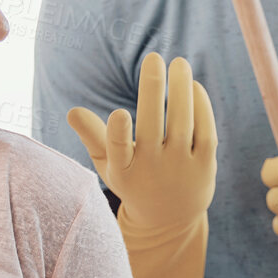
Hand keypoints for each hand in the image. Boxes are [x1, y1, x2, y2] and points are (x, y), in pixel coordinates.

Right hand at [66, 53, 216, 277]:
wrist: (170, 220)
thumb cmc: (133, 182)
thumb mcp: (108, 165)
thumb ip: (92, 137)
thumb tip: (72, 111)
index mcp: (123, 171)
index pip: (118, 151)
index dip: (118, 134)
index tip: (119, 113)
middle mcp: (152, 170)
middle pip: (153, 127)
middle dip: (152, 90)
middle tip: (153, 57)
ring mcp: (180, 168)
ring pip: (182, 123)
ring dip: (181, 89)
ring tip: (179, 62)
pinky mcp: (205, 166)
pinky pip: (205, 131)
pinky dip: (201, 107)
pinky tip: (193, 86)